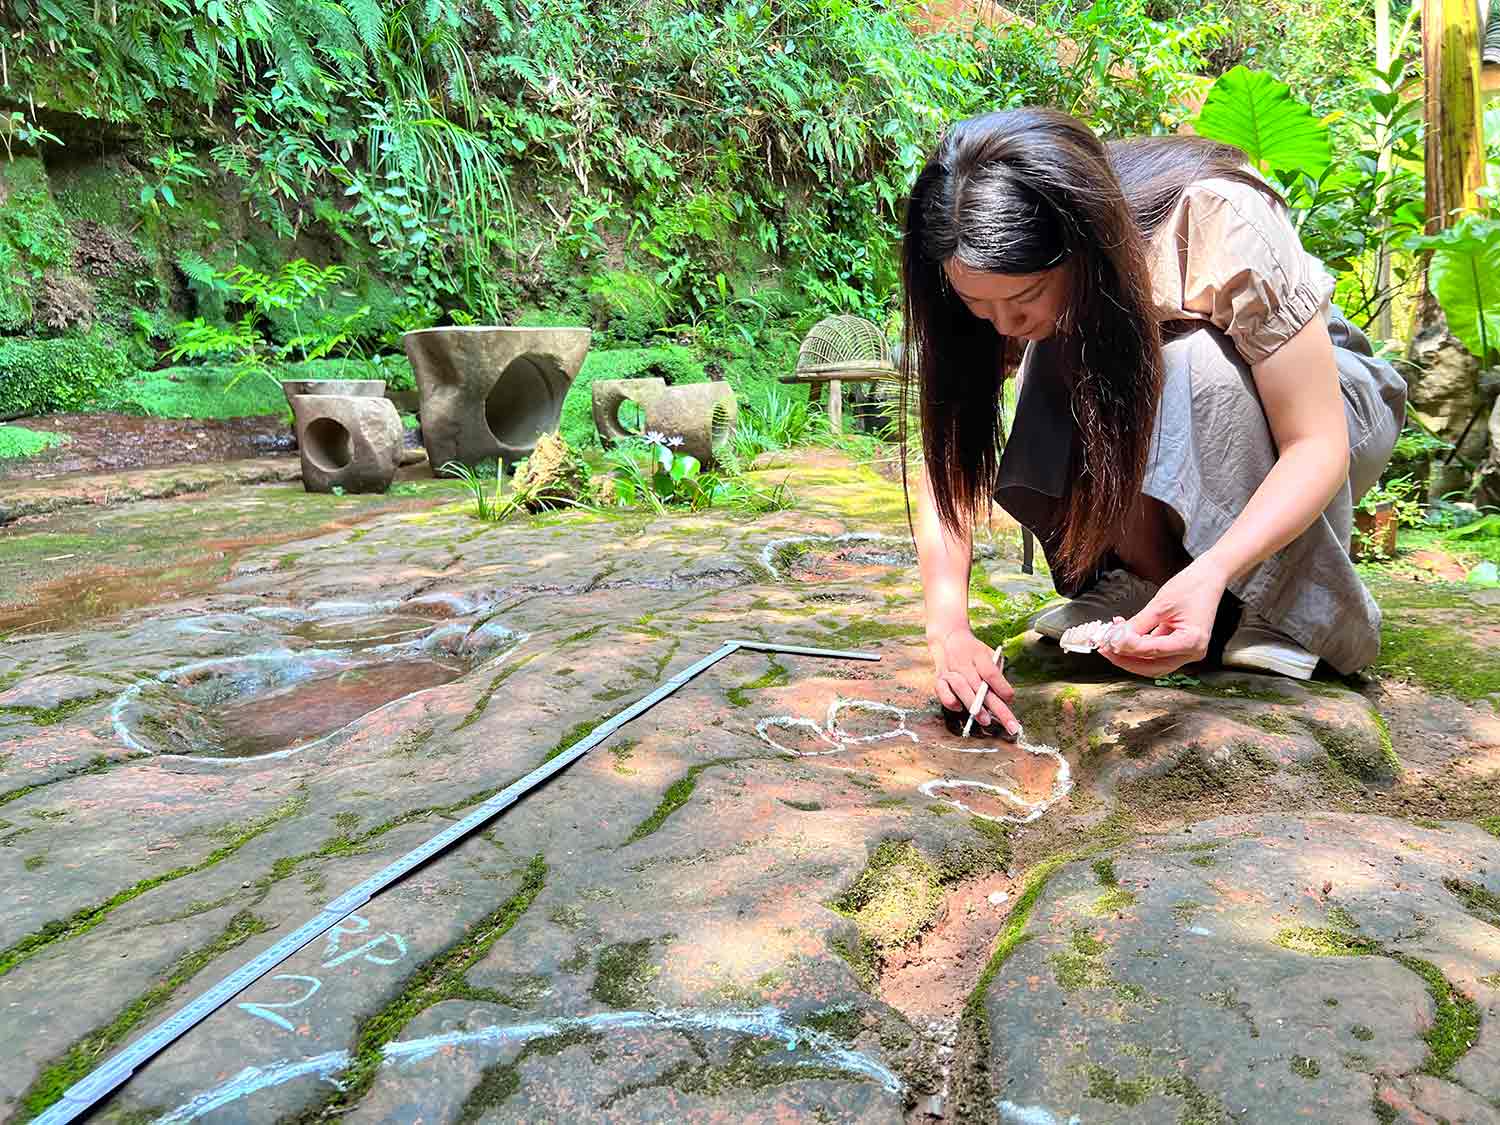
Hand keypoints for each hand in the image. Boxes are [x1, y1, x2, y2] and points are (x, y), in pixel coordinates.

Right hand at [928, 627, 1019, 734]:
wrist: (947, 638)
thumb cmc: (973, 652)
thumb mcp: (989, 655)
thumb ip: (996, 673)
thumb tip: (1005, 697)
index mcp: (979, 655)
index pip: (991, 672)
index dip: (1001, 686)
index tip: (1010, 699)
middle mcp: (963, 663)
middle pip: (980, 686)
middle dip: (996, 708)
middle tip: (1010, 725)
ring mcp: (950, 671)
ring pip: (961, 689)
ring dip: (973, 705)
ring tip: (985, 721)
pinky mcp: (939, 679)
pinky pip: (942, 692)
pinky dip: (950, 701)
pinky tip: (960, 708)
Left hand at [1100, 558, 1226, 677]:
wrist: (1208, 578)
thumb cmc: (1191, 587)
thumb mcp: (1160, 604)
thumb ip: (1139, 624)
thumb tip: (1118, 637)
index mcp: (1192, 641)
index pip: (1153, 651)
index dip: (1129, 648)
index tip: (1110, 642)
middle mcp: (1192, 652)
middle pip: (1153, 666)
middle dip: (1127, 659)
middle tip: (1106, 648)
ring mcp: (1187, 651)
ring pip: (1153, 663)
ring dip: (1131, 655)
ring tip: (1111, 641)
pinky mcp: (1180, 646)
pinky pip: (1156, 653)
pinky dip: (1140, 647)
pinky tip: (1125, 635)